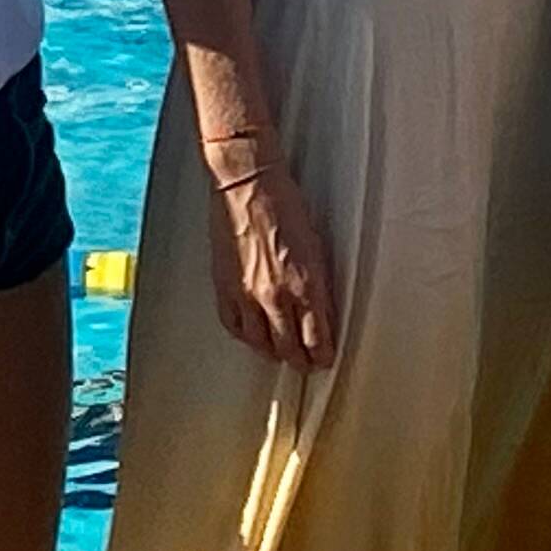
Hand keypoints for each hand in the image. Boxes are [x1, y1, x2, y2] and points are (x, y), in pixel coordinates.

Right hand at [208, 162, 338, 368]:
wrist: (247, 184)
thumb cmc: (285, 203)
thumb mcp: (316, 245)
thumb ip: (318, 283)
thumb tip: (321, 309)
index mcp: (305, 284)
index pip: (317, 337)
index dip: (322, 354)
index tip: (325, 359)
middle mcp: (276, 295)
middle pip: (289, 347)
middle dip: (300, 360)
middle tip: (306, 365)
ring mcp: (248, 294)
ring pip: (260, 343)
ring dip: (273, 353)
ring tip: (280, 355)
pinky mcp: (225, 287)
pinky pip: (234, 326)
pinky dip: (245, 336)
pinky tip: (251, 337)